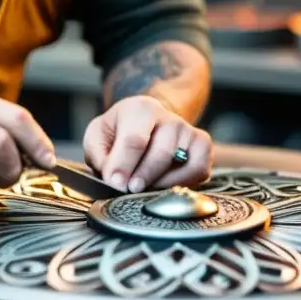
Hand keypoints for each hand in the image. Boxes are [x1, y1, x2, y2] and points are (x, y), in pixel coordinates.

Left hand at [82, 96, 213, 192]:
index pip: (135, 139)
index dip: (124, 166)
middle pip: (161, 153)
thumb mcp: (97, 137)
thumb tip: (115, 179)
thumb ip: (99, 155)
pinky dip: (185, 184)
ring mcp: (188, 132)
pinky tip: (165, 186)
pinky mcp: (202, 147)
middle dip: (143, 177)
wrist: (142, 125)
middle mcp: (170, 118)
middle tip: (130, 190)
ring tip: (147, 189)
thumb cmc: (118, 132)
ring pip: (185, 164)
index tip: (115, 184)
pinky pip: (200, 170)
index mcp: (141, 109)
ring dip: (164, 183)